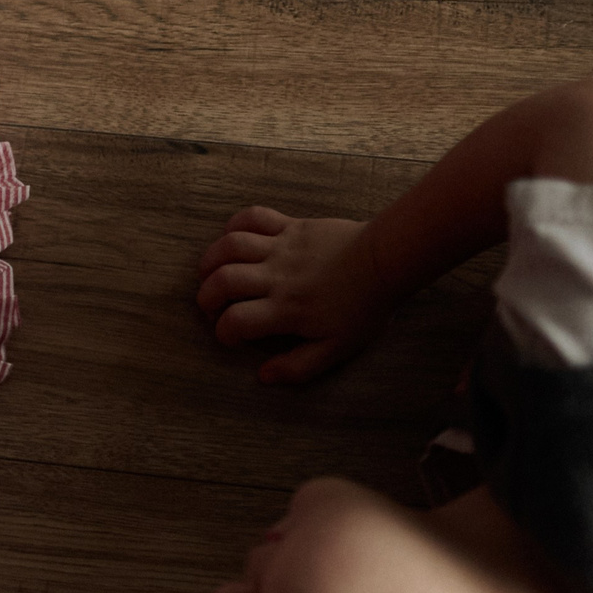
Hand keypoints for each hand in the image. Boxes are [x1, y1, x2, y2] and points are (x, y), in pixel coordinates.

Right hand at [194, 208, 390, 383]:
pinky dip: (234, 225)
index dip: (223, 332)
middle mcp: (277, 277)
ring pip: (229, 246)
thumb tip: (263, 375)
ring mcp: (282, 247)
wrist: (386, 261)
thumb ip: (298, 367)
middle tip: (212, 307)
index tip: (232, 336)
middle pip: (222, 281)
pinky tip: (231, 238)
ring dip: (210, 261)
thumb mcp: (336, 349)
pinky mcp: (290, 225)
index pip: (235, 321)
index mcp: (286, 310)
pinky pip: (253, 217)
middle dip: (206, 298)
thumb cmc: (364, 307)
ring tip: (210, 274)